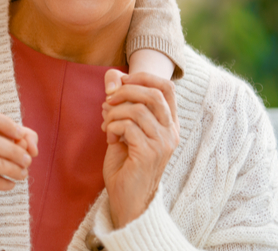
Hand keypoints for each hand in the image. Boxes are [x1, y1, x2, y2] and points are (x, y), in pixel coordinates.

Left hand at [100, 70, 179, 228]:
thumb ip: (121, 105)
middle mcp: (171, 132)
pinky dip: (112, 126)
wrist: (128, 200)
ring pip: (137, 109)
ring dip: (114, 112)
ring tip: (106, 124)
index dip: (143, 77)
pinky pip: (128, 126)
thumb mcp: (123, 129)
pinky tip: (109, 138)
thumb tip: (111, 79)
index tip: (121, 82)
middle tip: (108, 102)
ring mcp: (162, 144)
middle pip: (153, 94)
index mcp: (169, 124)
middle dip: (124, 91)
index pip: (167, 88)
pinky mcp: (148, 154)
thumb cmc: (126, 165)